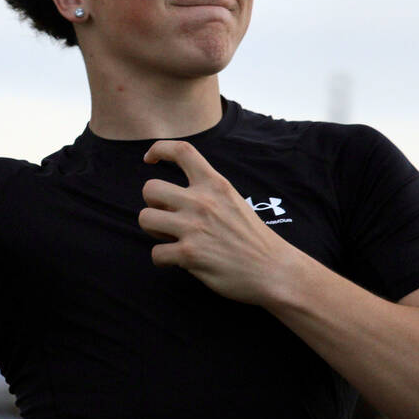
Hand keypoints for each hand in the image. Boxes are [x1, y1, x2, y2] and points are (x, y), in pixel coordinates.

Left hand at [137, 140, 296, 305]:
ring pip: (145, 218)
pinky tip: (177, 260)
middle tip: (167, 218)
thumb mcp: (232, 200)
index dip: (159, 149)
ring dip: (153, 230)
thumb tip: (171, 197)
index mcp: (215, 184)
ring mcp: (194, 227)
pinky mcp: (189, 254)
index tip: (150, 159)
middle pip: (150, 188)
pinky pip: (155, 253)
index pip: (182, 150)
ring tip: (170, 238)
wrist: (274, 270)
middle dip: (152, 204)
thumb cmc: (251, 237)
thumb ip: (205, 193)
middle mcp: (202, 201)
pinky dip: (162, 259)